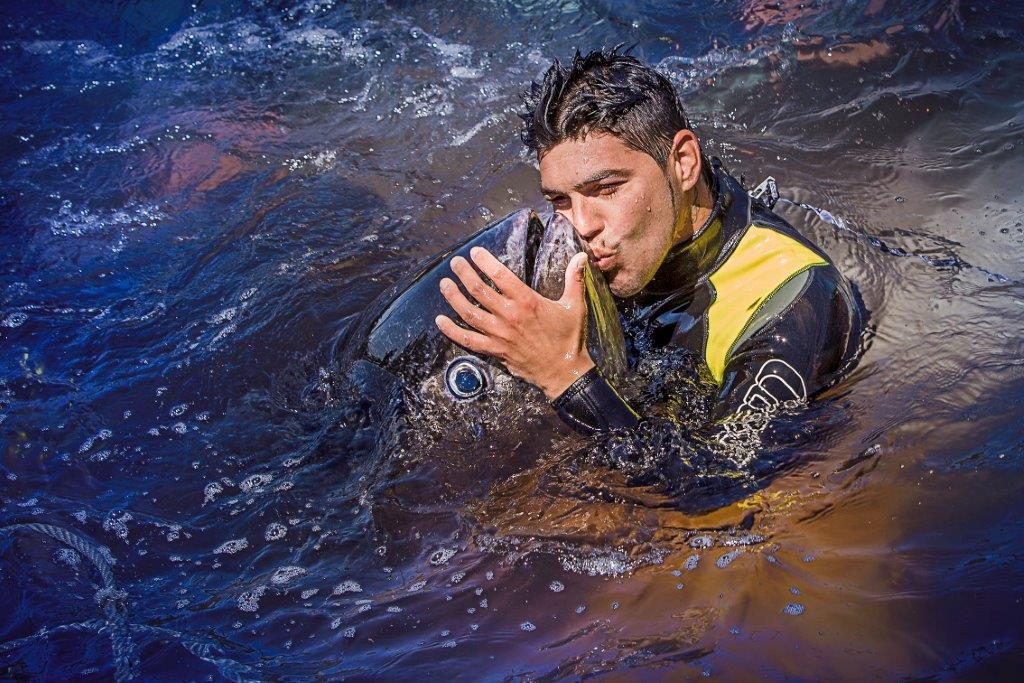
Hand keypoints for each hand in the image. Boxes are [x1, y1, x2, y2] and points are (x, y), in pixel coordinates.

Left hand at [435, 246, 594, 398]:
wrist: (564, 372)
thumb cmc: (569, 338)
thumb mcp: (575, 306)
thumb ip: (574, 279)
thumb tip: (582, 255)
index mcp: (527, 302)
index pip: (501, 276)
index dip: (485, 262)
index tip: (475, 252)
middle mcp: (509, 316)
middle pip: (479, 291)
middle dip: (464, 274)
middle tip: (455, 263)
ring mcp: (499, 334)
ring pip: (469, 313)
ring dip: (453, 297)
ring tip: (444, 284)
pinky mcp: (495, 350)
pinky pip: (468, 339)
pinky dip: (451, 331)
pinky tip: (440, 320)